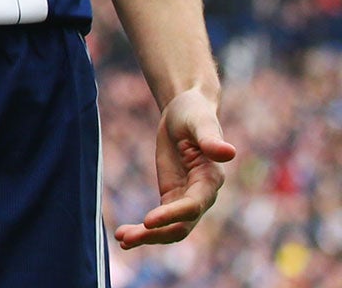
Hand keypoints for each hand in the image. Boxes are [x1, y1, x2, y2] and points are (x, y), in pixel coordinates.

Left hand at [113, 88, 235, 248]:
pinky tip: (122, 235)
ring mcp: (186, 198)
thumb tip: (229, 152)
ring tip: (121, 240)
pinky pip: (160, 220)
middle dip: (157, 235)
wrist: (185, 111)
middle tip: (128, 239)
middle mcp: (201, 195)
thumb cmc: (195, 113)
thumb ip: (210, 139)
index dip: (172, 214)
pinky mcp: (172, 196)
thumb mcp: (200, 122)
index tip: (148, 220)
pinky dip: (144, 230)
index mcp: (210, 180)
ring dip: (147, 237)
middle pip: (182, 225)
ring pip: (170, 228)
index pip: (193, 205)